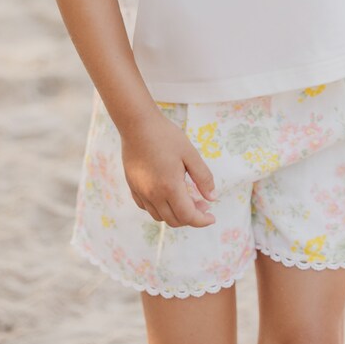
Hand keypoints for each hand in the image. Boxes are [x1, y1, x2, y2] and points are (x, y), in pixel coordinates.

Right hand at [120, 108, 215, 228]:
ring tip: (185, 198)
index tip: (212, 217)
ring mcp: (141, 192)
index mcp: (169, 187)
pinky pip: (147, 207)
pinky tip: (166, 194)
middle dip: (191, 217)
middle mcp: (153, 194)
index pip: (188, 216)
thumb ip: (203, 177)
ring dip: (175, 214)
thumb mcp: (190, 153)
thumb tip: (212, 198)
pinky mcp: (132, 186)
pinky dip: (159, 208)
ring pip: (160, 216)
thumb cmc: (165, 135)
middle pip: (174, 220)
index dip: (202, 220)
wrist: (137, 123)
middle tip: (201, 203)